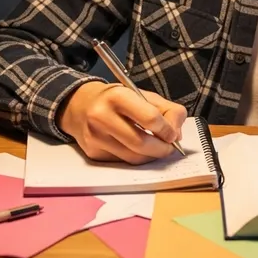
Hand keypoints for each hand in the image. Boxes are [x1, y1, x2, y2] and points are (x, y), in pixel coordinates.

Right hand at [58, 80, 186, 163]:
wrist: (80, 105)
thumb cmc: (117, 99)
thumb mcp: (142, 94)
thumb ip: (167, 110)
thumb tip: (177, 135)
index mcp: (118, 96)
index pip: (150, 118)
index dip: (167, 129)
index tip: (173, 134)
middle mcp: (102, 116)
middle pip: (141, 143)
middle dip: (162, 149)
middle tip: (170, 147)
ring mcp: (95, 137)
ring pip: (133, 158)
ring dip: (151, 157)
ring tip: (157, 149)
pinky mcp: (92, 153)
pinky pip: (122, 162)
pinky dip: (136, 158)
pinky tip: (139, 150)